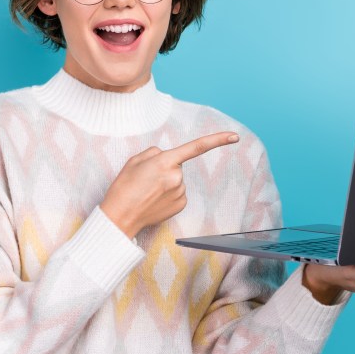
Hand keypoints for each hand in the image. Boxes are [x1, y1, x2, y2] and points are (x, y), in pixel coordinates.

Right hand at [101, 132, 239, 237]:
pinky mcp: (181, 205)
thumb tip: (166, 156)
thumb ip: (154, 153)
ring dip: (166, 182)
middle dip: (165, 168)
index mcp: (164, 161)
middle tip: (146, 180)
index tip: (234, 136)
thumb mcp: (134, 161)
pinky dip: (168, 194)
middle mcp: (177, 176)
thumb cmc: (124, 188)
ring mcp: (180, 192)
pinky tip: (155, 200)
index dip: (217, 140)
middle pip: (177, 165)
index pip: (196, 147)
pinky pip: (178, 192)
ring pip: (177, 179)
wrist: (120, 217)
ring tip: (148, 191)